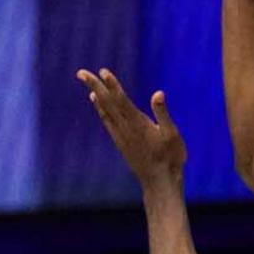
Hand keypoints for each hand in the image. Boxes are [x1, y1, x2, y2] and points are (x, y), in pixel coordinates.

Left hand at [76, 68, 186, 186]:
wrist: (159, 182)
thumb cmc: (171, 157)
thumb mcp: (172, 134)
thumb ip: (163, 113)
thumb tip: (158, 93)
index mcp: (138, 124)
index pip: (121, 100)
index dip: (112, 85)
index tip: (103, 71)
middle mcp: (126, 128)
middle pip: (108, 103)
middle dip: (95, 86)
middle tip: (81, 73)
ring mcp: (121, 136)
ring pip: (105, 111)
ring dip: (96, 95)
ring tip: (88, 84)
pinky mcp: (121, 142)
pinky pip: (107, 121)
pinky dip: (101, 109)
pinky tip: (99, 104)